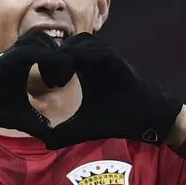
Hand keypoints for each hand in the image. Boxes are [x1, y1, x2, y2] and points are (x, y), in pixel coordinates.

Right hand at [0, 31, 74, 136]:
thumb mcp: (24, 117)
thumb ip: (39, 122)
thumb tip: (51, 133)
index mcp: (24, 62)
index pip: (49, 50)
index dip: (61, 64)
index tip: (60, 84)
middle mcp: (19, 54)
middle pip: (48, 40)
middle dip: (60, 59)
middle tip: (60, 82)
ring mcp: (12, 54)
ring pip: (40, 39)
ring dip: (53, 56)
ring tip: (53, 81)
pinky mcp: (7, 59)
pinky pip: (30, 50)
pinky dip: (44, 59)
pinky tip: (48, 80)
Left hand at [46, 33, 182, 147]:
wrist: (143, 118)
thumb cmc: (115, 120)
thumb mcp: (83, 127)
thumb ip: (65, 132)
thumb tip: (46, 143)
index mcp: (83, 70)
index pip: (59, 55)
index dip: (47, 65)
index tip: (42, 87)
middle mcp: (92, 59)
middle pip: (65, 44)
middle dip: (53, 58)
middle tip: (47, 82)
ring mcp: (104, 57)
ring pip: (79, 41)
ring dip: (65, 55)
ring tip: (58, 81)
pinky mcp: (114, 59)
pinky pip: (96, 49)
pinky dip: (81, 56)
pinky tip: (70, 76)